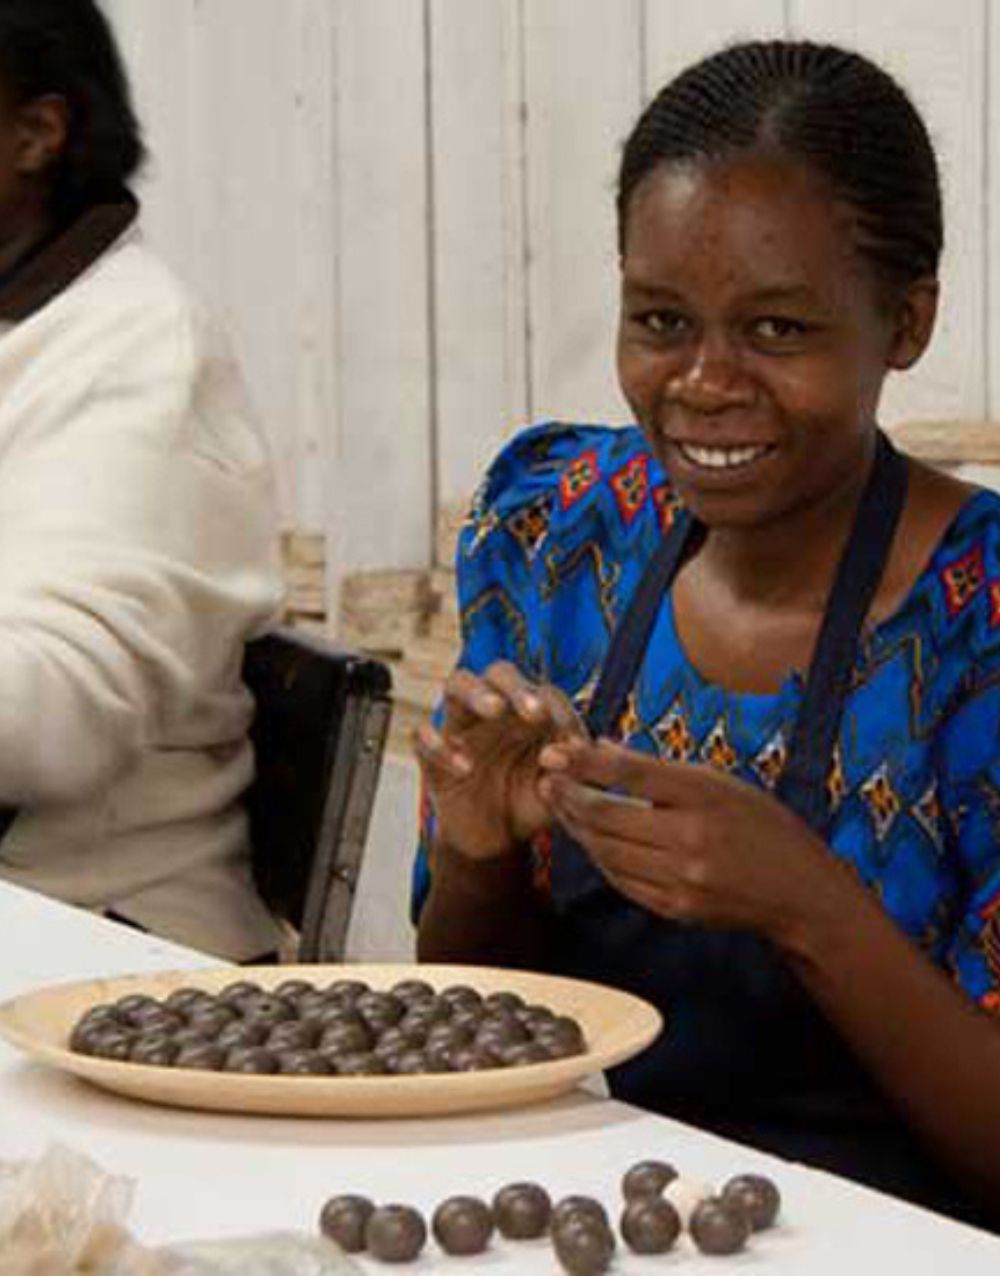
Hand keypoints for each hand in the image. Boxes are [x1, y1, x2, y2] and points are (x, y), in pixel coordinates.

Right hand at [414, 662, 586, 859]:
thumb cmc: (533, 801)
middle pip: (499, 673)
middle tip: (534, 711)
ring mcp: (461, 727)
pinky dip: (440, 745)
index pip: (544, 692)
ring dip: (475, 691)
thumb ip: (576, 770)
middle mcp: (495, 711)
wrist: (497, 838)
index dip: (559, 712)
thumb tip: (573, 749)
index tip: (572, 743)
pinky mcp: (433, 754)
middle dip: (516, 686)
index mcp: (531, 712)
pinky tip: (464, 767)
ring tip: (494, 708)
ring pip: (457, 684)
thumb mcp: (563, 790)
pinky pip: (424, 736)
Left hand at [538, 737, 858, 948]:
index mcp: (704, 796)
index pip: (630, 774)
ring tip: (559, 806)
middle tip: (545, 779)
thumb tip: (602, 747)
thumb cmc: (762, 825)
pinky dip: (600, 858)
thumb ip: (659, 769)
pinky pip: (622, 881)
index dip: (585, 762)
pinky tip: (588, 840)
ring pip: (607, 851)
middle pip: (608, 816)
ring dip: (577, 828)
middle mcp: (691, 839)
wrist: (801, 892)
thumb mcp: (720, 782)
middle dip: (569, 796)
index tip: (554, 752)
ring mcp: (682, 879)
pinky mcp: (676, 908)